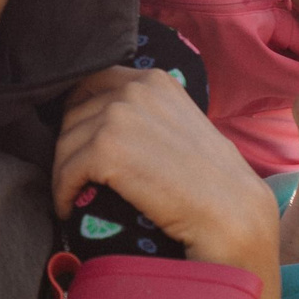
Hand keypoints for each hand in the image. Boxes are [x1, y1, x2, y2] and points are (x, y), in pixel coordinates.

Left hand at [53, 68, 284, 298]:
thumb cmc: (213, 185)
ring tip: (77, 199)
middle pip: (74, 114)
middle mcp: (135, 89)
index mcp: (155, 81)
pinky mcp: (107, 149)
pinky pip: (65, 170)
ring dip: (65, 174)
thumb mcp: (181, 130)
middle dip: (71, 149)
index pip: (92, 85)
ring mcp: (120, 116)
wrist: (234, 217)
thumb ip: (148, 116)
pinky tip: (73, 211)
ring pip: (65, 143)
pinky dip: (64, 194)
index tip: (79, 146)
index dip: (79, 116)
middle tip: (78, 181)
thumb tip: (105, 122)